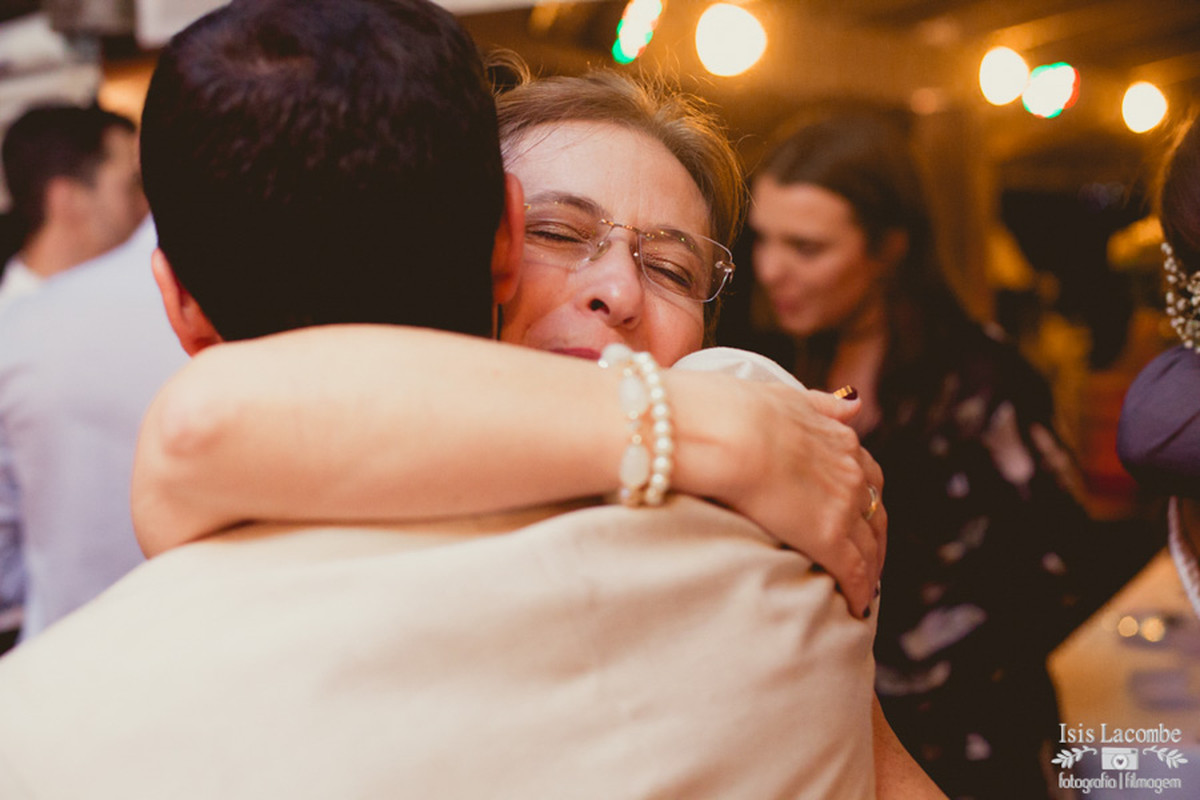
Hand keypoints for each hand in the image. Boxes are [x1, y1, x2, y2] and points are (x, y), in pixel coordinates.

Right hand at [673, 373, 885, 618]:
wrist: (725, 432)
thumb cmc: (735, 410)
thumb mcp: (785, 396)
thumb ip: (820, 404)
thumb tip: (853, 404)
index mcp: (838, 438)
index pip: (865, 475)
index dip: (864, 500)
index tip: (859, 516)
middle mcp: (850, 472)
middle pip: (875, 514)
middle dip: (875, 539)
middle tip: (868, 561)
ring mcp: (841, 506)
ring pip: (869, 547)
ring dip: (870, 570)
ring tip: (863, 590)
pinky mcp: (826, 537)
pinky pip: (852, 571)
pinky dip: (858, 590)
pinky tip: (855, 607)